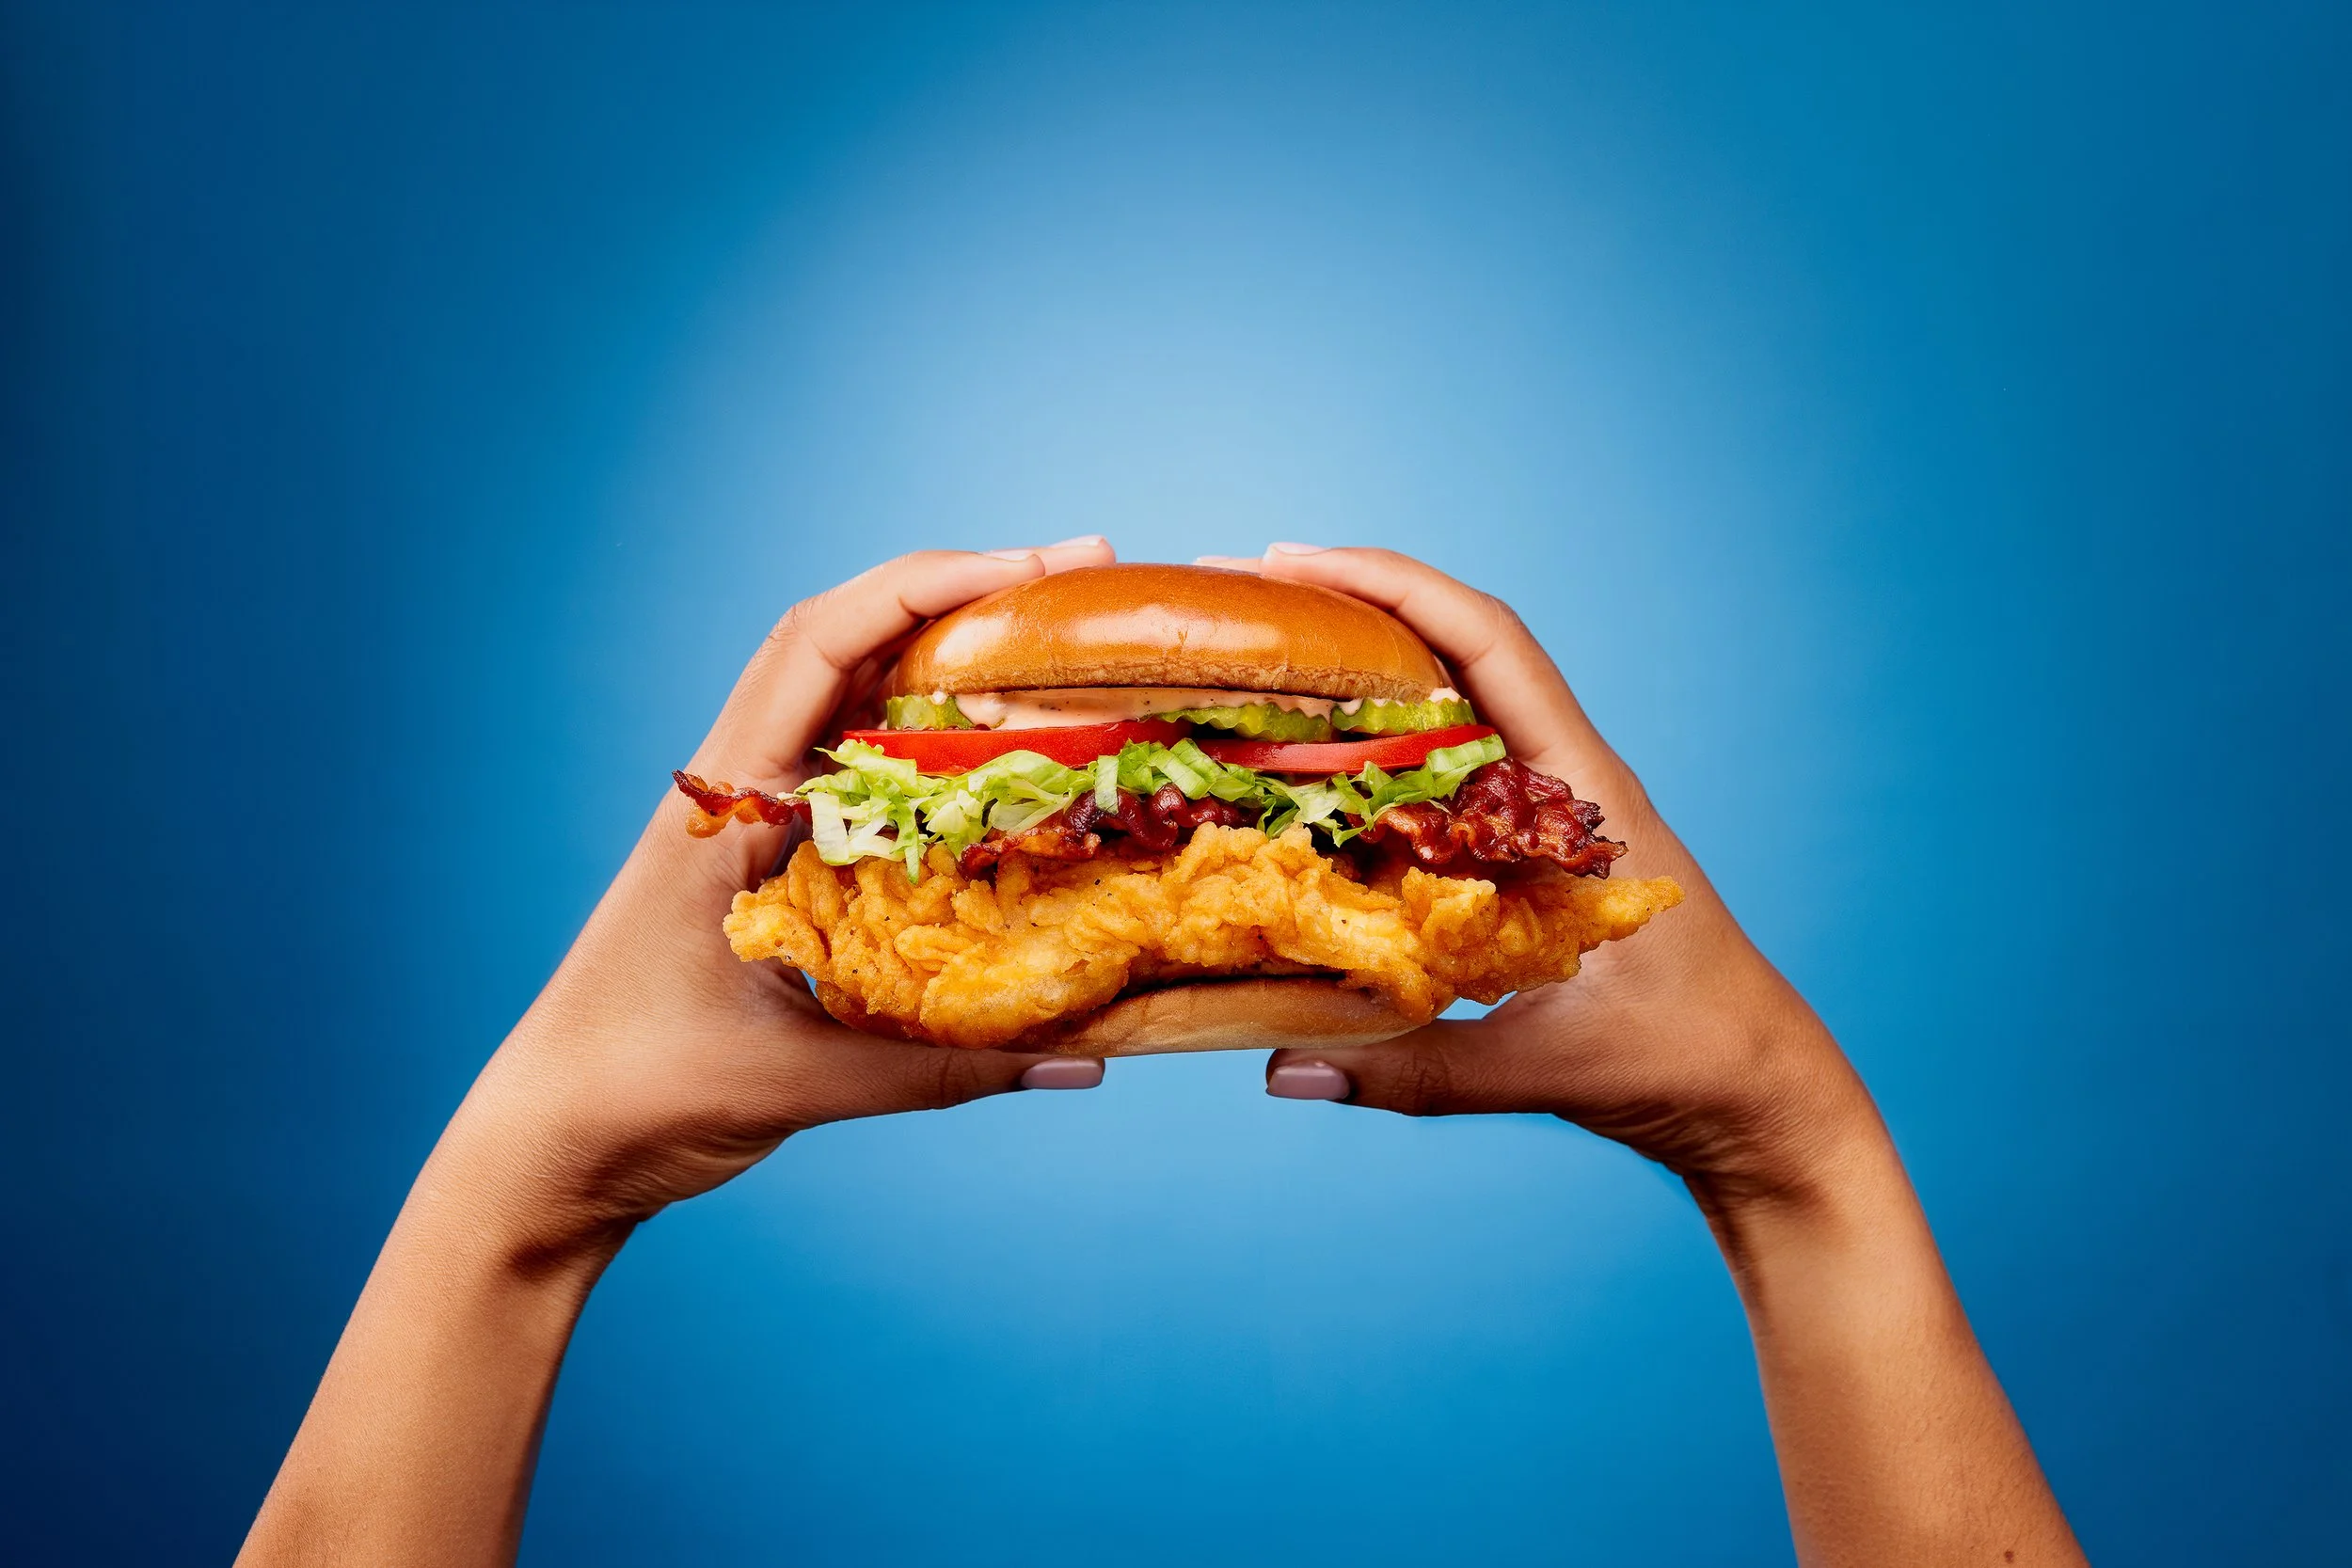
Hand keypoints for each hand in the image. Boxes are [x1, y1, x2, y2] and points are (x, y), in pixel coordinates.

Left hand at [439, 540, 1121, 1266]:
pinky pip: (851, 763)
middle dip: (961, 595)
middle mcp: (732, 787)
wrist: (552, 1144)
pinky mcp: (763, 857)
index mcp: (722, 805)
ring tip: (1055, 643)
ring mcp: (745, 816)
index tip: (1036, 572)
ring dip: (943, 653)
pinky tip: (996, 748)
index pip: (820, 646)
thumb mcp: (800, 1082)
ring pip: (847, 693)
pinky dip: (926, 732)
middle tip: (1081, 580)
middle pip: (844, 639)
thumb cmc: (641, 1097)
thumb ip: (946, 1069)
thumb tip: (1084, 1062)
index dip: (927, 588)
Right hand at [1202, 544, 1872, 1208]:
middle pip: (1451, 652)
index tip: (1295, 566)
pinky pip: (1436, 775)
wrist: (1755, 1092)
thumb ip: (1419, 1071)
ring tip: (1251, 663)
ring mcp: (1539, 815)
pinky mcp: (1521, 856)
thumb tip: (1281, 1066)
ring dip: (1353, 674)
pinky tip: (1301, 770)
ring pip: (1441, 709)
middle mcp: (1559, 782)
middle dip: (1347, 611)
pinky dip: (1368, 751)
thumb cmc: (1685, 1058)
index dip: (1393, 588)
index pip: (1489, 645)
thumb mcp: (1551, 1067)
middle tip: (1239, 603)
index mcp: (1582, 793)